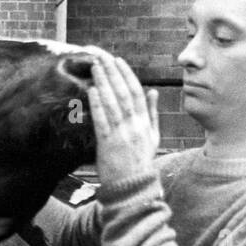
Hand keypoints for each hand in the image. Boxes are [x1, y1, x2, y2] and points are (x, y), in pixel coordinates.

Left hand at [85, 48, 159, 185]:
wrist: (133, 187)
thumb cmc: (141, 161)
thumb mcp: (153, 137)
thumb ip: (152, 113)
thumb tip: (153, 91)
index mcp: (145, 123)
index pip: (137, 92)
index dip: (126, 75)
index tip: (117, 61)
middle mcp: (134, 126)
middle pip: (123, 93)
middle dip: (112, 73)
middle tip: (102, 57)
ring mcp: (121, 134)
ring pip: (112, 103)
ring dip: (103, 83)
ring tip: (95, 68)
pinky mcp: (108, 144)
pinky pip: (102, 121)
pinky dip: (98, 104)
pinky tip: (92, 90)